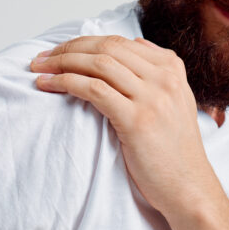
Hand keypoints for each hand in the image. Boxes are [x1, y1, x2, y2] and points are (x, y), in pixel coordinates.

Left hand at [30, 35, 221, 218]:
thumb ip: (158, 71)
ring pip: (98, 64)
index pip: (119, 41)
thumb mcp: (177, 100)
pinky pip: (94, 89)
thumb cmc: (175, 150)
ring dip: (62, 63)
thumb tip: (134, 42)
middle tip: (42, 58)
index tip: (60, 51)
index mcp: (172, 68)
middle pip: (106, 48)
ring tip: (39, 69)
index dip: (83, 42)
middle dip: (68, 49)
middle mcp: (164, 78)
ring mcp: (152, 98)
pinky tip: (48, 86)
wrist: (189, 187)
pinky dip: (66, 83)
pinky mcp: (137, 120)